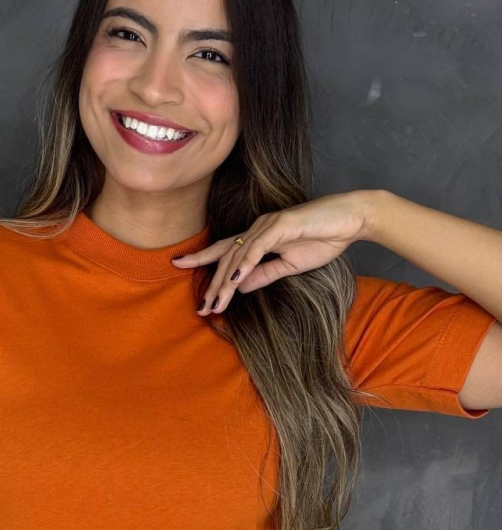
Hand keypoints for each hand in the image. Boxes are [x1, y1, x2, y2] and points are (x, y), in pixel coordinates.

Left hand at [172, 190, 371, 314]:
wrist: (351, 220)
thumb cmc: (323, 238)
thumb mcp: (289, 265)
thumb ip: (264, 274)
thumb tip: (240, 287)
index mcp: (258, 238)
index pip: (224, 251)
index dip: (201, 260)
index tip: (178, 269)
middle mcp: (257, 229)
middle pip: (227, 257)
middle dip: (213, 284)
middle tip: (202, 309)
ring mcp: (268, 225)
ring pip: (239, 255)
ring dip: (226, 281)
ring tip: (216, 303)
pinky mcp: (282, 225)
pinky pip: (259, 247)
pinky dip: (246, 263)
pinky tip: (236, 279)